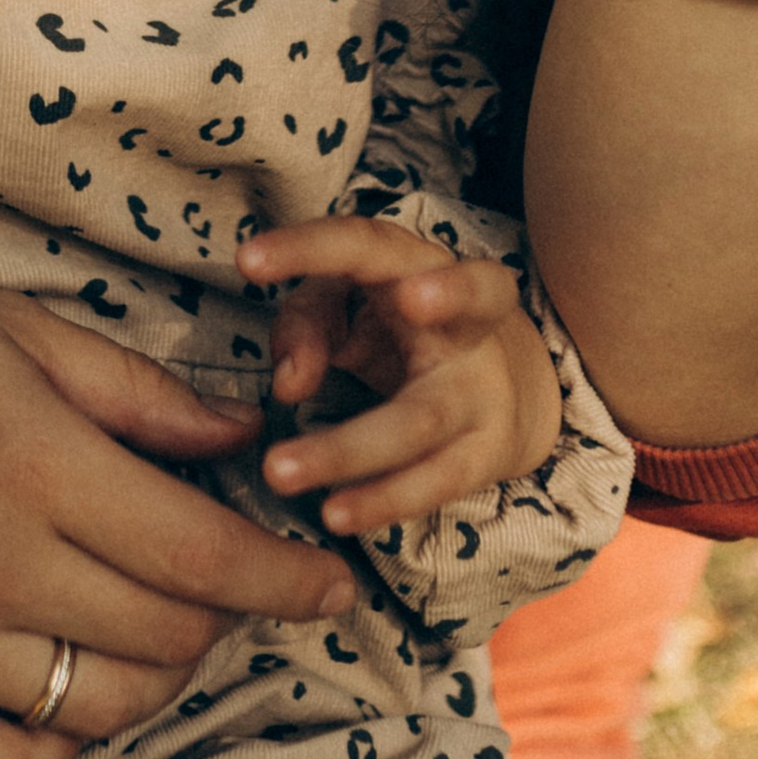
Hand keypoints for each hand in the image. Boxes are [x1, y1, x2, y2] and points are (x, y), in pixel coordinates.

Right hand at [0, 259, 356, 758]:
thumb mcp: (17, 331)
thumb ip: (141, 393)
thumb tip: (242, 439)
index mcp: (39, 468)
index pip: (210, 559)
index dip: (290, 583)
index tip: (331, 590)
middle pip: (170, 642)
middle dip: (222, 619)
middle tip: (219, 584)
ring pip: (103, 712)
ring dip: (153, 682)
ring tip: (152, 634)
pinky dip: (59, 743)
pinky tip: (66, 690)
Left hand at [234, 226, 560, 535]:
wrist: (510, 388)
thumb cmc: (401, 329)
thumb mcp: (347, 308)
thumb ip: (306, 324)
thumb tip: (288, 383)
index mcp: (420, 266)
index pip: (368, 244)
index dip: (309, 248)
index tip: (247, 261)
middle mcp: (469, 322)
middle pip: (459, 305)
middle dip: (433, 301)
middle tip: (350, 328)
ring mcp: (483, 391)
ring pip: (421, 419)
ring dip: (347, 448)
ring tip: (279, 470)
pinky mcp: (487, 452)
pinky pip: (435, 480)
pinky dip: (383, 500)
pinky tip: (335, 514)